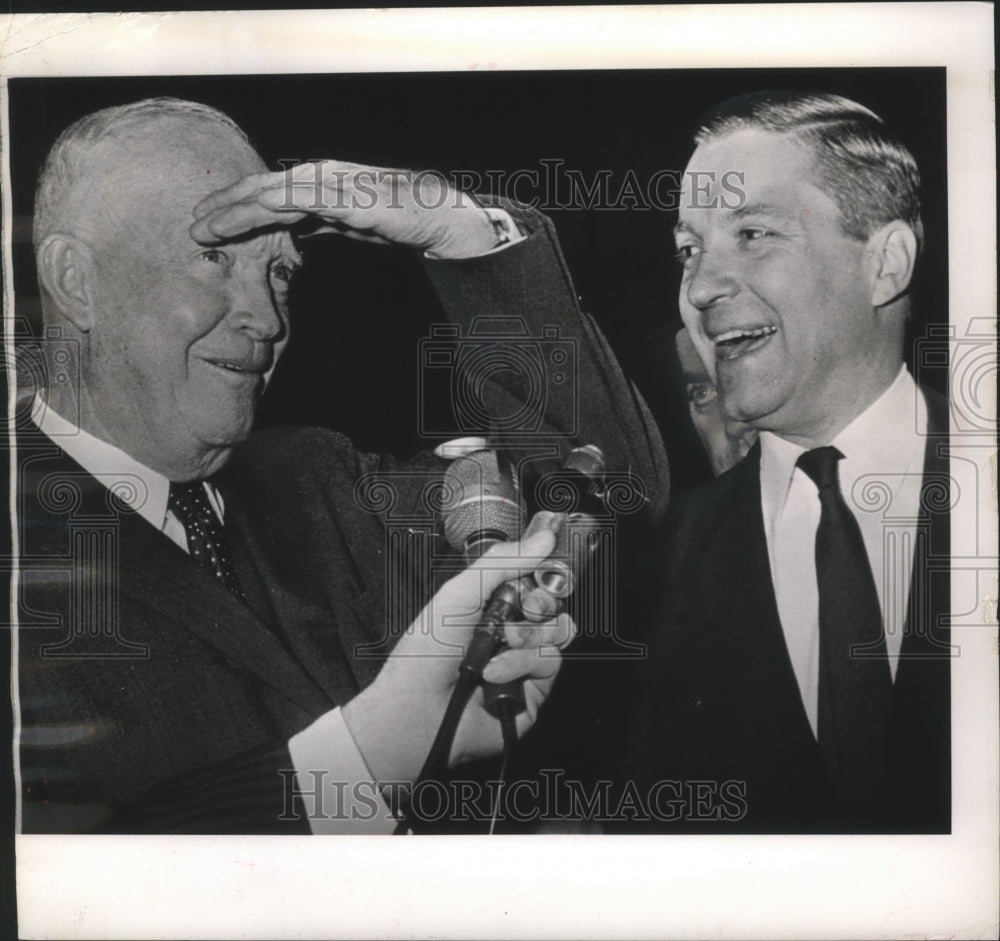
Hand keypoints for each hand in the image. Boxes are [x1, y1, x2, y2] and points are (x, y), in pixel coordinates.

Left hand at [190, 160, 499, 258]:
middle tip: (192, 225)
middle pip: (260, 189)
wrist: (433, 215)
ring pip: (272, 194)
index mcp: (315, 183)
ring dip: (237, 209)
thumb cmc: (393, 219)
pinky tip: (252, 216)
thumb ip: (317, 224)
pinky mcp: (346, 198)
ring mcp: (331, 184)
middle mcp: (318, 176)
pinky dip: (274, 207)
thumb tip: (292, 236)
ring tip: (207, 226)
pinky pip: (303, 201)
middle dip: (224, 206)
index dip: (234, 206)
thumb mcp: (344, 224)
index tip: (207, 223)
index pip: (266, 193)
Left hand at [342, 529, 574, 783]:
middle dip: (541, 602)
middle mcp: (511, 630)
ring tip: (501, 645)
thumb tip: (543, 538)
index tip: (549, 567)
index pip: (535, 578)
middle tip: (524, 608)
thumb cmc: (425, 653)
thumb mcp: (460, 593)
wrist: (417, 708)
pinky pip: (550, 663)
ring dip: (529, 636)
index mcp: (493, 603)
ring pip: (558, 632)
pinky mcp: (533, 691)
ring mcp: (523, 660)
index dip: (546, 572)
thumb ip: (503, 562)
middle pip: (554, 603)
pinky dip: (522, 664)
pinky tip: (494, 673)